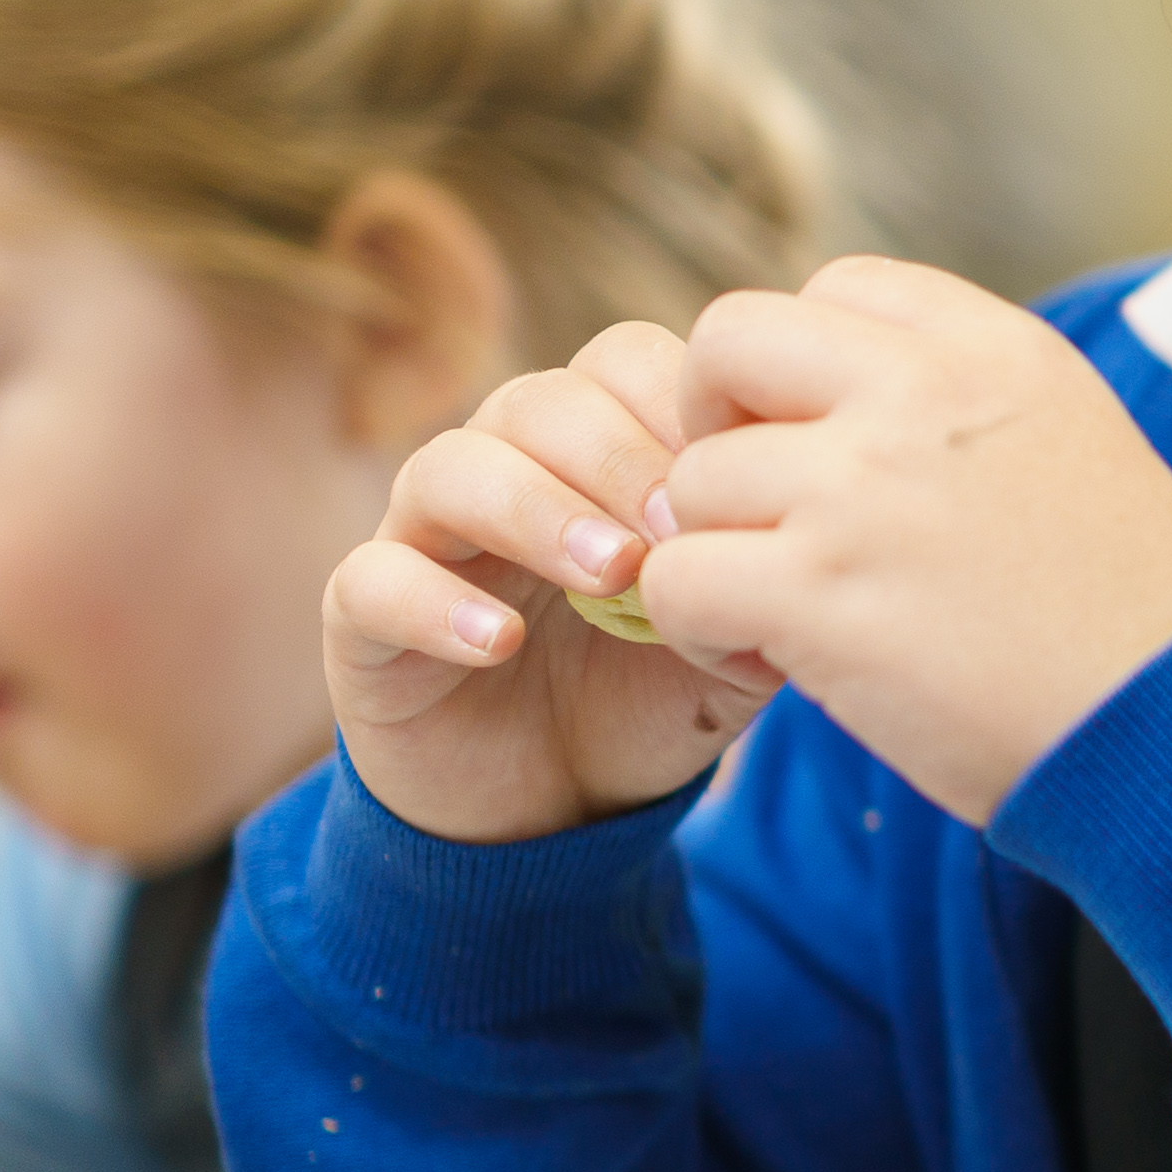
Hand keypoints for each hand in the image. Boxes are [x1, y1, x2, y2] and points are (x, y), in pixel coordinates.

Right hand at [328, 323, 781, 844]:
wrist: (559, 807)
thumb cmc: (650, 696)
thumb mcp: (732, 639)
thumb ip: (765, 576)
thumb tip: (810, 523)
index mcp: (596, 450)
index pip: (626, 365)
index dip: (683, 404)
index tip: (746, 475)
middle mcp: (505, 468)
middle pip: (542, 402)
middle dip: (618, 457)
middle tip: (679, 531)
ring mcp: (423, 536)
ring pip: (450, 468)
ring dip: (536, 511)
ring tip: (611, 577)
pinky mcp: (361, 619)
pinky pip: (371, 580)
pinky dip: (434, 605)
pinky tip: (503, 644)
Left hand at [641, 259, 1171, 827]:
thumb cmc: (1136, 616)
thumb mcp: (1076, 447)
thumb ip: (962, 408)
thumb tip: (840, 416)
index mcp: (998, 352)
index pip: (839, 289)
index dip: (805, 369)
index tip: (834, 446)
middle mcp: (925, 397)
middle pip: (730, 340)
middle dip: (716, 421)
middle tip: (760, 507)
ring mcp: (864, 491)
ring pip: (693, 477)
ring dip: (712, 544)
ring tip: (775, 610)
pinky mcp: (820, 594)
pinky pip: (678, 579)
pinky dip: (695, 624)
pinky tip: (760, 656)